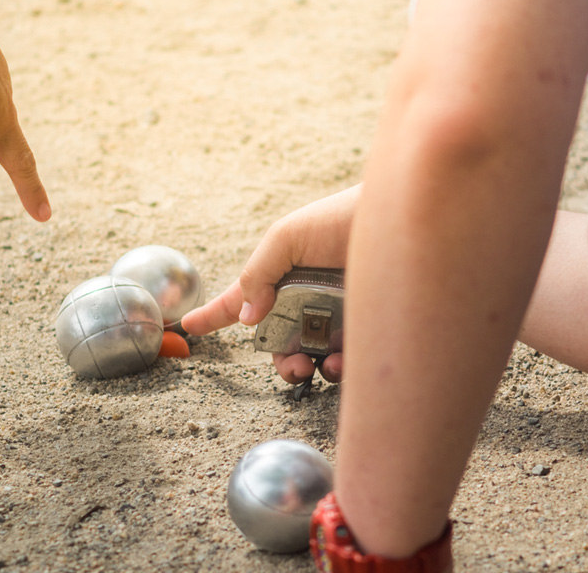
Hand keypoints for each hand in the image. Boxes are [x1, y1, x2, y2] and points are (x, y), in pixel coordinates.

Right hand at [181, 185, 359, 382]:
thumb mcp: (287, 237)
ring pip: (309, 356)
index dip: (214, 315)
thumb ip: (260, 273)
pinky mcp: (362, 326)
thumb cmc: (339, 219)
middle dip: (280, 361)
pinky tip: (340, 362)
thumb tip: (248, 317)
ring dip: (306, 368)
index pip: (239, 301)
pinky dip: (337, 367)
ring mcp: (333, 315)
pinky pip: (344, 358)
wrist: (398, 219)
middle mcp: (304, 300)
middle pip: (278, 343)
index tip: (189, 326)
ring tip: (315, 366)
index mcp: (278, 277)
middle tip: (294, 366)